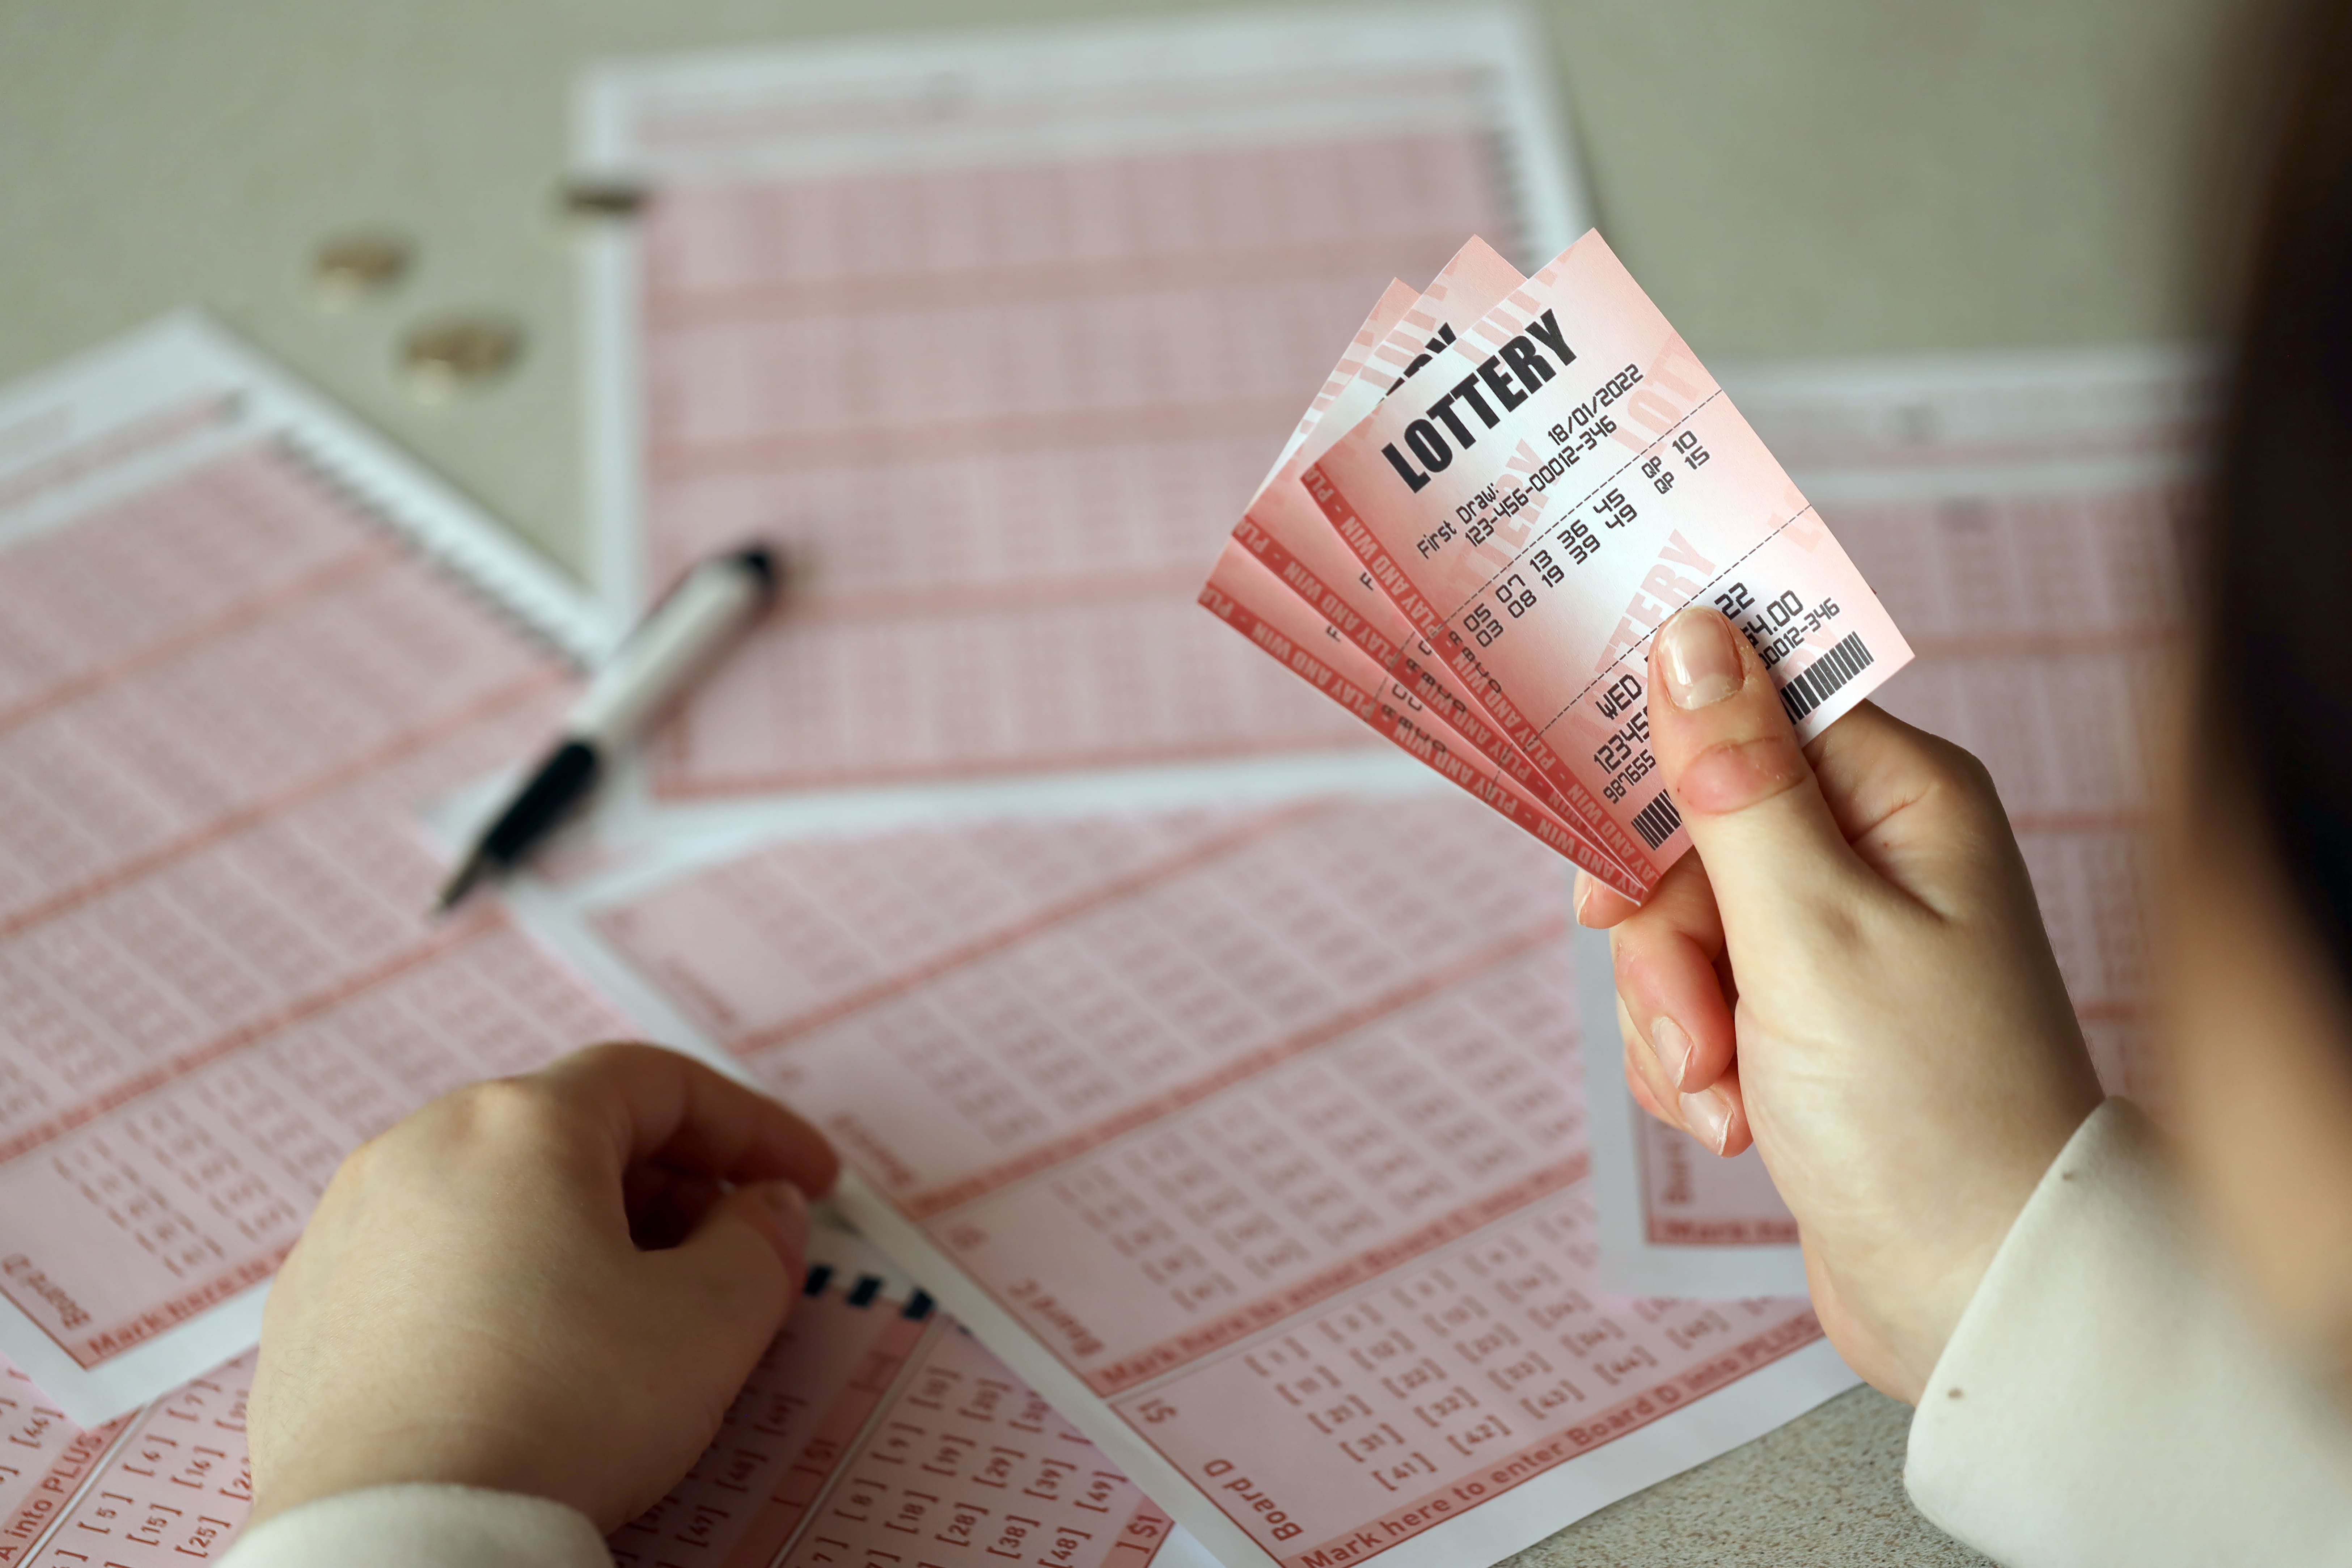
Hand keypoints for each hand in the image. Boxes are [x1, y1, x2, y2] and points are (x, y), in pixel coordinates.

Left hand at [247, 1043, 839, 1531]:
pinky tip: (539, 1356)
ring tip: (641, 1309)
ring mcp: (350, 1228)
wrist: (396, 1539)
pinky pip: (432, 1262)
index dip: (752, 1127)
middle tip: (733, 1248)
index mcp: (518, 1126)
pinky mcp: (311, 1310)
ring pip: (499, 1196)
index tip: (807, 1178)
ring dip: (588, 1231)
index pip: (661, 1084)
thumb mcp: (711, 1321)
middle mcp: (419, 1149)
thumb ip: (760, 1243)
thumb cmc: (554, 1415)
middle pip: (575, 1132)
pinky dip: (504, 1281)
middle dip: (673, 1182)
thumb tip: (762, 1211)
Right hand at [1579, 608, 2101, 1400]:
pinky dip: (1690, 1064)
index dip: (1659, 763)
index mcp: (1901, 799)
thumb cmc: (1923, 1111)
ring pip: (1676, 925)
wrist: (1970, 1294)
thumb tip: (1692, 635)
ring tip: (1726, 1089)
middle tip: (1693, 1014)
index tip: (1603, 829)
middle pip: (1691, 828)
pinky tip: (1734, 1121)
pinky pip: (1689, 1003)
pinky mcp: (1798, 1021)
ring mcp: (1834, 942)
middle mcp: (1873, 855)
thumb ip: (1733, 780)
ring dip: (1673, 1015)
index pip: (1745, 709)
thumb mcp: (1807, 928)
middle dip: (1664, 936)